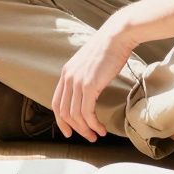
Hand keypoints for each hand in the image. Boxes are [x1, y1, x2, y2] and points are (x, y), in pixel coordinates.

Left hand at [52, 17, 134, 141]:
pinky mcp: (89, 85)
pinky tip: (101, 128)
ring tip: (96, 135)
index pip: (56, 102)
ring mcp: (77, 81)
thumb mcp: (90, 64)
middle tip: (87, 137)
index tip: (70, 131)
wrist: (117, 36)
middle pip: (64, 112)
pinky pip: (86, 112)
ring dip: (85, 129)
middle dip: (75, 128)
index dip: (61, 120)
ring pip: (75, 115)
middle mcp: (68, 77)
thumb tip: (89, 91)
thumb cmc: (109, 49)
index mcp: (66, 73)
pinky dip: (93, 124)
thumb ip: (85, 76)